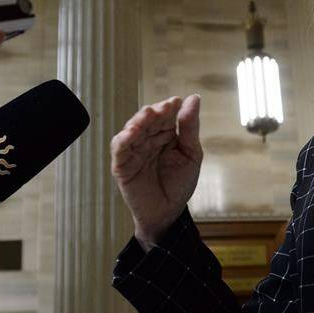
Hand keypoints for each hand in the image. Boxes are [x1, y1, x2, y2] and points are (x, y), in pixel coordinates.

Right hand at [110, 95, 202, 245]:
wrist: (168, 213)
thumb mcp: (191, 154)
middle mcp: (147, 139)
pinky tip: (130, 133)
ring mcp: (133, 151)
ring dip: (138, 121)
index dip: (168, 107)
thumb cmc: (179, 184)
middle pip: (147, 119)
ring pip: (131, 130)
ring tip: (147, 115)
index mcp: (164, 134)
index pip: (164, 115)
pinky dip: (123, 140)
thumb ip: (190, 128)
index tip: (176, 102)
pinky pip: (119, 149)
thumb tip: (194, 98)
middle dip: (154, 112)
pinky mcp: (121, 165)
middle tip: (164, 108)